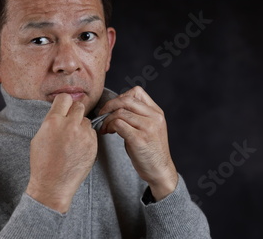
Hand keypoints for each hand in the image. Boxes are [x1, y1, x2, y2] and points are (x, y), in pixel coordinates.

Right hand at [26, 93, 96, 212]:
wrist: (53, 185)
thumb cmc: (43, 163)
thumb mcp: (39, 137)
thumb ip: (52, 121)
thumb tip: (60, 110)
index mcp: (53, 121)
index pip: (64, 98)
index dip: (64, 102)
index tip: (64, 107)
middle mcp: (69, 125)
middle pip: (79, 106)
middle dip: (75, 112)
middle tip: (70, 123)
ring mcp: (83, 135)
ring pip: (86, 120)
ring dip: (81, 126)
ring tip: (72, 141)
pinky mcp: (93, 144)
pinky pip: (91, 133)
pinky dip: (86, 137)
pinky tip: (78, 148)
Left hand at [99, 86, 177, 200]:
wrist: (160, 171)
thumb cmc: (150, 151)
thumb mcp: (149, 128)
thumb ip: (137, 116)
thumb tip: (115, 107)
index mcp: (157, 112)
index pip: (137, 92)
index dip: (121, 97)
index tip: (114, 108)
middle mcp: (154, 117)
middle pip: (126, 100)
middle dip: (109, 106)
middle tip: (102, 115)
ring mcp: (148, 128)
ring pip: (120, 112)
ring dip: (107, 119)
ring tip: (105, 128)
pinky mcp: (139, 139)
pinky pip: (118, 124)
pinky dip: (109, 126)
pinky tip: (108, 133)